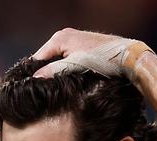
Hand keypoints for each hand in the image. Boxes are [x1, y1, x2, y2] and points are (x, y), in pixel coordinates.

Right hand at [32, 28, 149, 78]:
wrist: (126, 55)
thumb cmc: (102, 59)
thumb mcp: (75, 66)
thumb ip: (54, 71)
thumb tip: (35, 77)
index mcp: (59, 38)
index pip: (38, 57)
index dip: (33, 72)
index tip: (30, 87)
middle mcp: (63, 36)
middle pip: (46, 57)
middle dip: (44, 71)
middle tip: (41, 89)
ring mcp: (72, 40)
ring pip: (56, 58)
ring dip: (54, 71)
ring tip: (51, 86)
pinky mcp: (80, 46)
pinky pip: (65, 58)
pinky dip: (63, 68)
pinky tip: (64, 78)